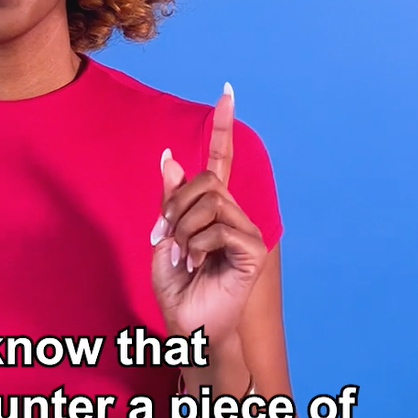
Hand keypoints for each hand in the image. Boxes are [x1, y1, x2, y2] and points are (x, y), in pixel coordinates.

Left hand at [150, 83, 266, 344]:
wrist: (188, 325)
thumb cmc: (177, 286)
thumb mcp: (164, 235)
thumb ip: (169, 198)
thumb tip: (169, 155)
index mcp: (212, 208)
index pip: (221, 159)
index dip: (222, 126)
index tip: (226, 92)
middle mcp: (233, 213)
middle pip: (202, 181)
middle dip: (173, 206)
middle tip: (164, 237)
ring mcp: (246, 231)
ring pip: (209, 201)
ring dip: (183, 229)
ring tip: (184, 256)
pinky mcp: (253, 250)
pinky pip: (218, 228)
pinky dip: (197, 246)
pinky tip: (198, 266)